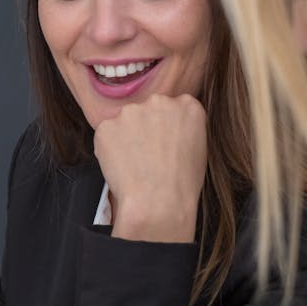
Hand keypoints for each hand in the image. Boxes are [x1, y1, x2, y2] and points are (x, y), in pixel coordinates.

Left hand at [93, 93, 206, 243]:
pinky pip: (107, 134)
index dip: (167, 128)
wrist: (157, 203)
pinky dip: (109, 148)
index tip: (165, 144)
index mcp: (187, 105)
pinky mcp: (107, 125)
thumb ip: (183, 129)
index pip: (174, 108)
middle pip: (148, 110)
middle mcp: (159, 101)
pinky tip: (121, 167)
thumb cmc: (182, 184)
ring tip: (134, 165)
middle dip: (146, 128)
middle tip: (148, 155)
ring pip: (125, 121)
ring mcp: (131, 111)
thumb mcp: (200, 149)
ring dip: (126, 137)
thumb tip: (169, 130)